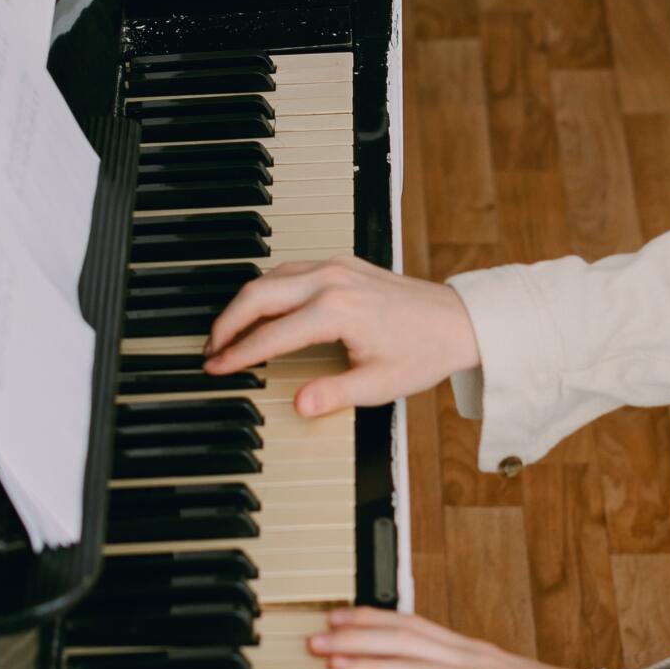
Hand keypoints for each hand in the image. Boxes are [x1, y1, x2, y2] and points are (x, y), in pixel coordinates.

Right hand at [200, 256, 480, 417]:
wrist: (458, 320)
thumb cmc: (424, 350)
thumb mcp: (380, 383)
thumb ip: (335, 394)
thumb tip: (299, 404)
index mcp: (337, 311)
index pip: (271, 335)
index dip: (239, 354)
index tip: (217, 368)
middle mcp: (332, 281)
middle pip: (258, 294)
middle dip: (227, 323)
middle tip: (211, 350)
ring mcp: (336, 267)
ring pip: (270, 277)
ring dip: (243, 304)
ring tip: (228, 334)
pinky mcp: (342, 264)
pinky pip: (289, 270)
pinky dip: (266, 289)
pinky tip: (259, 309)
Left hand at [307, 607, 622, 668]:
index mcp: (479, 657)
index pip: (415, 627)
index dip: (372, 620)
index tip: (336, 620)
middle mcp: (479, 660)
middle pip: (407, 637)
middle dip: (356, 636)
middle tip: (315, 639)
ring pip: (419, 662)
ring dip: (371, 663)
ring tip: (335, 667)